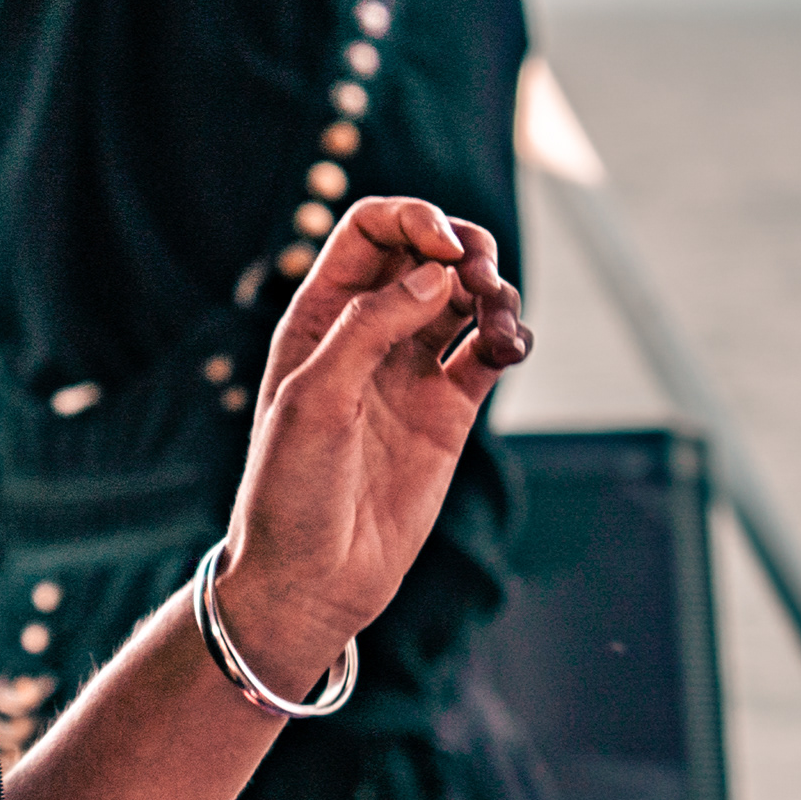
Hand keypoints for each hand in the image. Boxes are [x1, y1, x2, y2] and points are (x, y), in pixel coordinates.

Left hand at [211, 196, 525, 689]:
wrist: (310, 580)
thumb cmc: (289, 491)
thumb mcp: (313, 398)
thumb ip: (369, 327)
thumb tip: (434, 274)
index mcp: (319, 316)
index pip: (370, 231)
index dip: (412, 219)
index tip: (445, 244)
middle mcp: (368, 333)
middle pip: (426, 253)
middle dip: (464, 246)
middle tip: (479, 276)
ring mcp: (411, 371)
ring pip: (465, 297)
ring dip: (494, 289)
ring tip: (499, 320)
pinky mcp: (449, 413)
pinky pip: (488, 352)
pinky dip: (509, 336)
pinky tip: (511, 345)